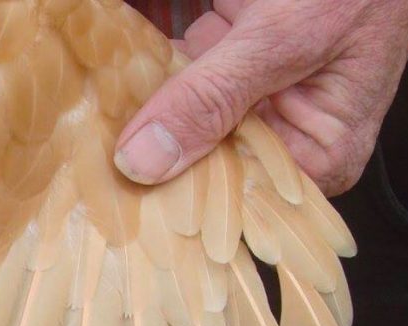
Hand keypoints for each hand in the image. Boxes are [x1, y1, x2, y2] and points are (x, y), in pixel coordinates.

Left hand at [114, 0, 407, 195]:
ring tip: (90, 127)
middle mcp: (284, 135)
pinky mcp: (230, 59)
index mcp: (317, 156)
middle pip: (201, 164)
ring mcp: (254, 97)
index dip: (175, 203)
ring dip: (140, 113)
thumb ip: (212, 98)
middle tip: (94, 163)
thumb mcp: (282, 41)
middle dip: (150, 156)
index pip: (234, 202)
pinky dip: (148, 71)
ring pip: (182, 120)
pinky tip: (108, 82)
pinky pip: (180, 77)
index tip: (119, 203)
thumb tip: (144, 162)